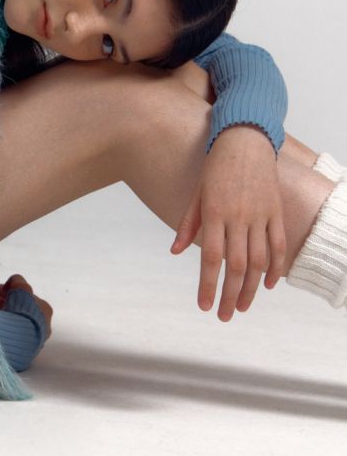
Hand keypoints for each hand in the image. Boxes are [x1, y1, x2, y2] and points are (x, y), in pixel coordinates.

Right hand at [0, 273, 52, 339]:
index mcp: (45, 310)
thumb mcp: (20, 288)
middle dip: (5, 301)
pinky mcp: (22, 349)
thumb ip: (17, 281)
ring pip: (15, 321)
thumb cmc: (21, 311)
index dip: (11, 291)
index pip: (26, 297)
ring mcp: (33, 339)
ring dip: (2, 313)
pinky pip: (11, 332)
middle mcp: (42, 325)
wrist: (17, 338)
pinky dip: (3, 325)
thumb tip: (13, 282)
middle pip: (20, 309)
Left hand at [170, 125, 287, 319]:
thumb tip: (176, 251)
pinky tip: (268, 285)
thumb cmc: (215, 166)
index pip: (211, 258)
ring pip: (259, 260)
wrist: (244, 139)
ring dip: (252, 288)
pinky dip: (276, 267)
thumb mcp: (196, 193)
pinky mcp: (275, 211)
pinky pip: (279, 244)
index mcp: (214, 213)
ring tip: (243, 307)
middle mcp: (237, 216)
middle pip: (236, 266)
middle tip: (225, 316)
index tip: (205, 306)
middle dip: (230, 295)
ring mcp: (259, 214)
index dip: (208, 285)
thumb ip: (187, 224)